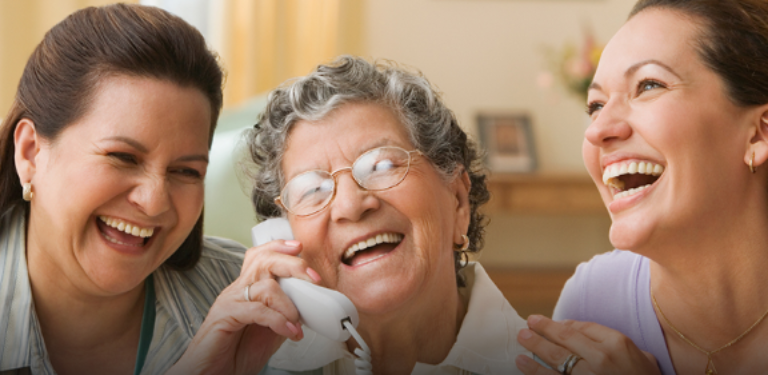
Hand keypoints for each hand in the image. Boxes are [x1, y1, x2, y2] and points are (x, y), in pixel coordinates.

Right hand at [167, 239, 320, 374]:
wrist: (211, 374)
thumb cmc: (236, 353)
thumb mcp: (269, 330)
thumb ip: (284, 314)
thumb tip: (309, 306)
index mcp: (246, 289)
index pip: (259, 256)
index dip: (279, 247)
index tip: (299, 247)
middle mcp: (237, 290)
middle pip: (264, 261)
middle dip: (293, 265)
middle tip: (314, 278)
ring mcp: (230, 301)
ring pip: (265, 285)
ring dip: (289, 304)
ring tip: (297, 323)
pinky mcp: (225, 317)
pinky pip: (258, 310)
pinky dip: (279, 320)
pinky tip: (290, 332)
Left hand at [515, 315, 660, 374]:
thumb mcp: (645, 359)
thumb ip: (621, 345)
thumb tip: (590, 334)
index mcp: (617, 344)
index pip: (582, 327)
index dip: (562, 324)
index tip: (549, 322)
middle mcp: (601, 358)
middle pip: (564, 339)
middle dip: (543, 330)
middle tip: (527, 324)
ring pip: (555, 359)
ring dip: (534, 348)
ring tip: (522, 340)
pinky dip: (536, 372)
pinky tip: (524, 366)